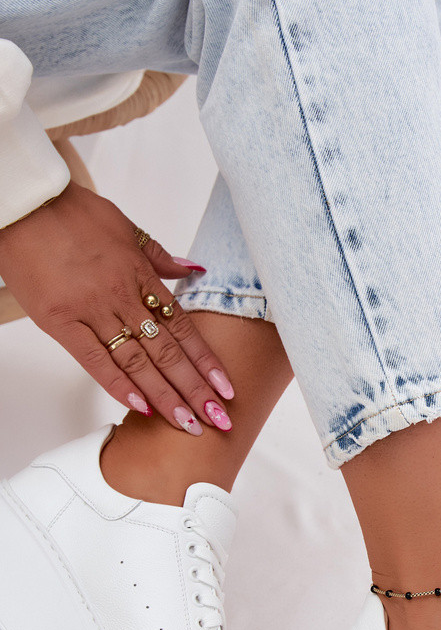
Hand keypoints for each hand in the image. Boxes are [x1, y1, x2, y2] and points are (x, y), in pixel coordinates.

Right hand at [0, 181, 234, 433]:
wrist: (25, 204)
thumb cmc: (73, 213)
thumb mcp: (126, 227)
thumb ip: (159, 257)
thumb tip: (194, 269)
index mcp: (141, 276)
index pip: (183, 326)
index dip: (206, 360)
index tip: (226, 388)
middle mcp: (122, 297)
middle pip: (167, 351)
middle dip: (195, 389)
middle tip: (219, 420)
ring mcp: (92, 311)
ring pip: (138, 361)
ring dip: (166, 396)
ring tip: (188, 424)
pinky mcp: (60, 322)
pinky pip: (94, 360)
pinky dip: (118, 385)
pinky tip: (142, 408)